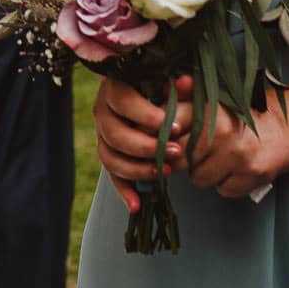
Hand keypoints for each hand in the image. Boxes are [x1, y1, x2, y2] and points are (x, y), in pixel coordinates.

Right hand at [92, 75, 192, 211]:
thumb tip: (186, 82)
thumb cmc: (161, 90)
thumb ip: (178, 86)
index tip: (175, 127)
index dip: (147, 116)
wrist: (147, 98)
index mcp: (114, 89)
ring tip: (164, 174)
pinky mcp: (109, 155)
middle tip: (174, 151)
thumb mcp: (170, 85)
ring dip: (137, 169)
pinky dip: (124, 191)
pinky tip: (137, 205)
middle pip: (114, 134)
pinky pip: (112, 176)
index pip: (123, 102)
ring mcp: (102, 136)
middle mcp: (102, 112)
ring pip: (110, 158)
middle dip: (145, 147)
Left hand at [172, 76, 288, 197]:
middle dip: (183, 158)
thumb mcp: (220, 98)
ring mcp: (236, 156)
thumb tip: (165, 88)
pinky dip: (226, 184)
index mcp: (209, 108)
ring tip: (220, 159)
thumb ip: (189, 95)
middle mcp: (220, 132)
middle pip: (179, 158)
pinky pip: (222, 190)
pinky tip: (236, 169)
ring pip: (198, 178)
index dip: (165, 136)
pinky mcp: (251, 176)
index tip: (169, 138)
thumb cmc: (252, 111)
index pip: (169, 126)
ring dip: (205, 173)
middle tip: (197, 152)